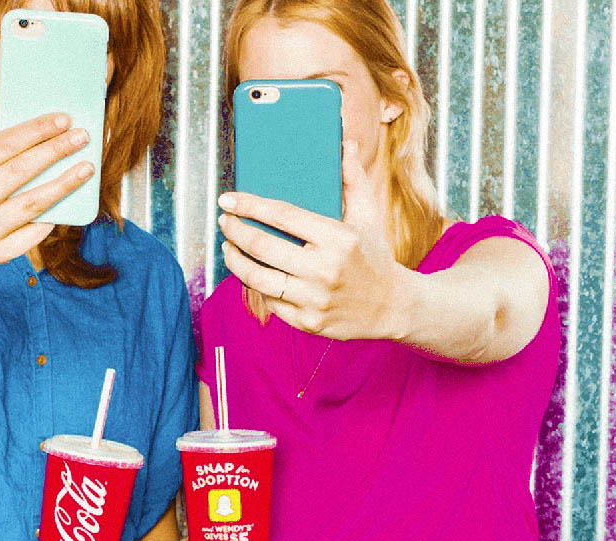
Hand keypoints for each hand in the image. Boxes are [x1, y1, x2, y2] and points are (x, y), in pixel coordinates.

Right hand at [0, 112, 94, 264]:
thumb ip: (7, 152)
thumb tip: (56, 133)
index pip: (2, 145)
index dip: (35, 130)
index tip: (64, 119)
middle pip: (18, 171)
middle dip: (54, 151)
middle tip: (82, 138)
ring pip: (32, 203)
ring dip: (64, 183)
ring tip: (86, 168)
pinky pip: (34, 232)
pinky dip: (54, 215)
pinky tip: (72, 201)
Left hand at [218, 141, 407, 340]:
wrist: (391, 307)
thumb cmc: (374, 255)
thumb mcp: (368, 215)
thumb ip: (353, 178)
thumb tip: (342, 144)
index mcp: (339, 239)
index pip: (282, 216)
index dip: (250, 205)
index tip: (228, 199)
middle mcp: (325, 270)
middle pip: (262, 246)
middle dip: (235, 230)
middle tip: (224, 220)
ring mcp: (314, 299)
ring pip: (257, 277)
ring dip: (234, 259)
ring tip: (228, 245)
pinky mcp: (307, 322)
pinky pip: (268, 300)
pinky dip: (254, 284)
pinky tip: (248, 270)